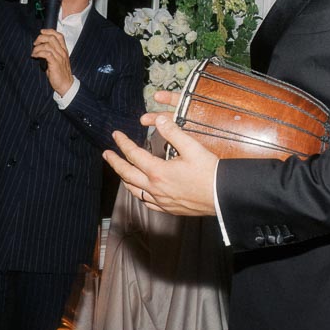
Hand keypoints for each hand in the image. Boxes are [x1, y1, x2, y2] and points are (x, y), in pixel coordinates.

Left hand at [32, 29, 73, 93]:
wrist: (65, 84)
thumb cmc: (60, 73)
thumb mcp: (58, 60)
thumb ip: (52, 53)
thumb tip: (40, 47)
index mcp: (64, 50)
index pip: (59, 36)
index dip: (49, 31)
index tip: (41, 32)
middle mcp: (62, 52)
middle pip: (52, 38)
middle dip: (40, 38)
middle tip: (35, 44)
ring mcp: (59, 58)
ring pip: (48, 45)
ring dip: (37, 48)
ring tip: (33, 52)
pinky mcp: (55, 63)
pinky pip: (46, 54)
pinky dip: (38, 53)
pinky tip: (35, 56)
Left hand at [103, 90, 217, 216]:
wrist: (222, 196)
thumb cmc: (210, 172)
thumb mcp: (192, 147)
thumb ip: (173, 133)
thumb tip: (158, 121)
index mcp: (158, 171)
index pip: (133, 154)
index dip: (123, 143)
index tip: (116, 135)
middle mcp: (155, 188)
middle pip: (127, 174)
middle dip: (115, 162)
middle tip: (107, 154)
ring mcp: (160, 201)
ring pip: (134, 191)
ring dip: (125, 179)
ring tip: (121, 171)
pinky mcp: (168, 209)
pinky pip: (147, 202)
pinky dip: (139, 194)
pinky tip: (141, 191)